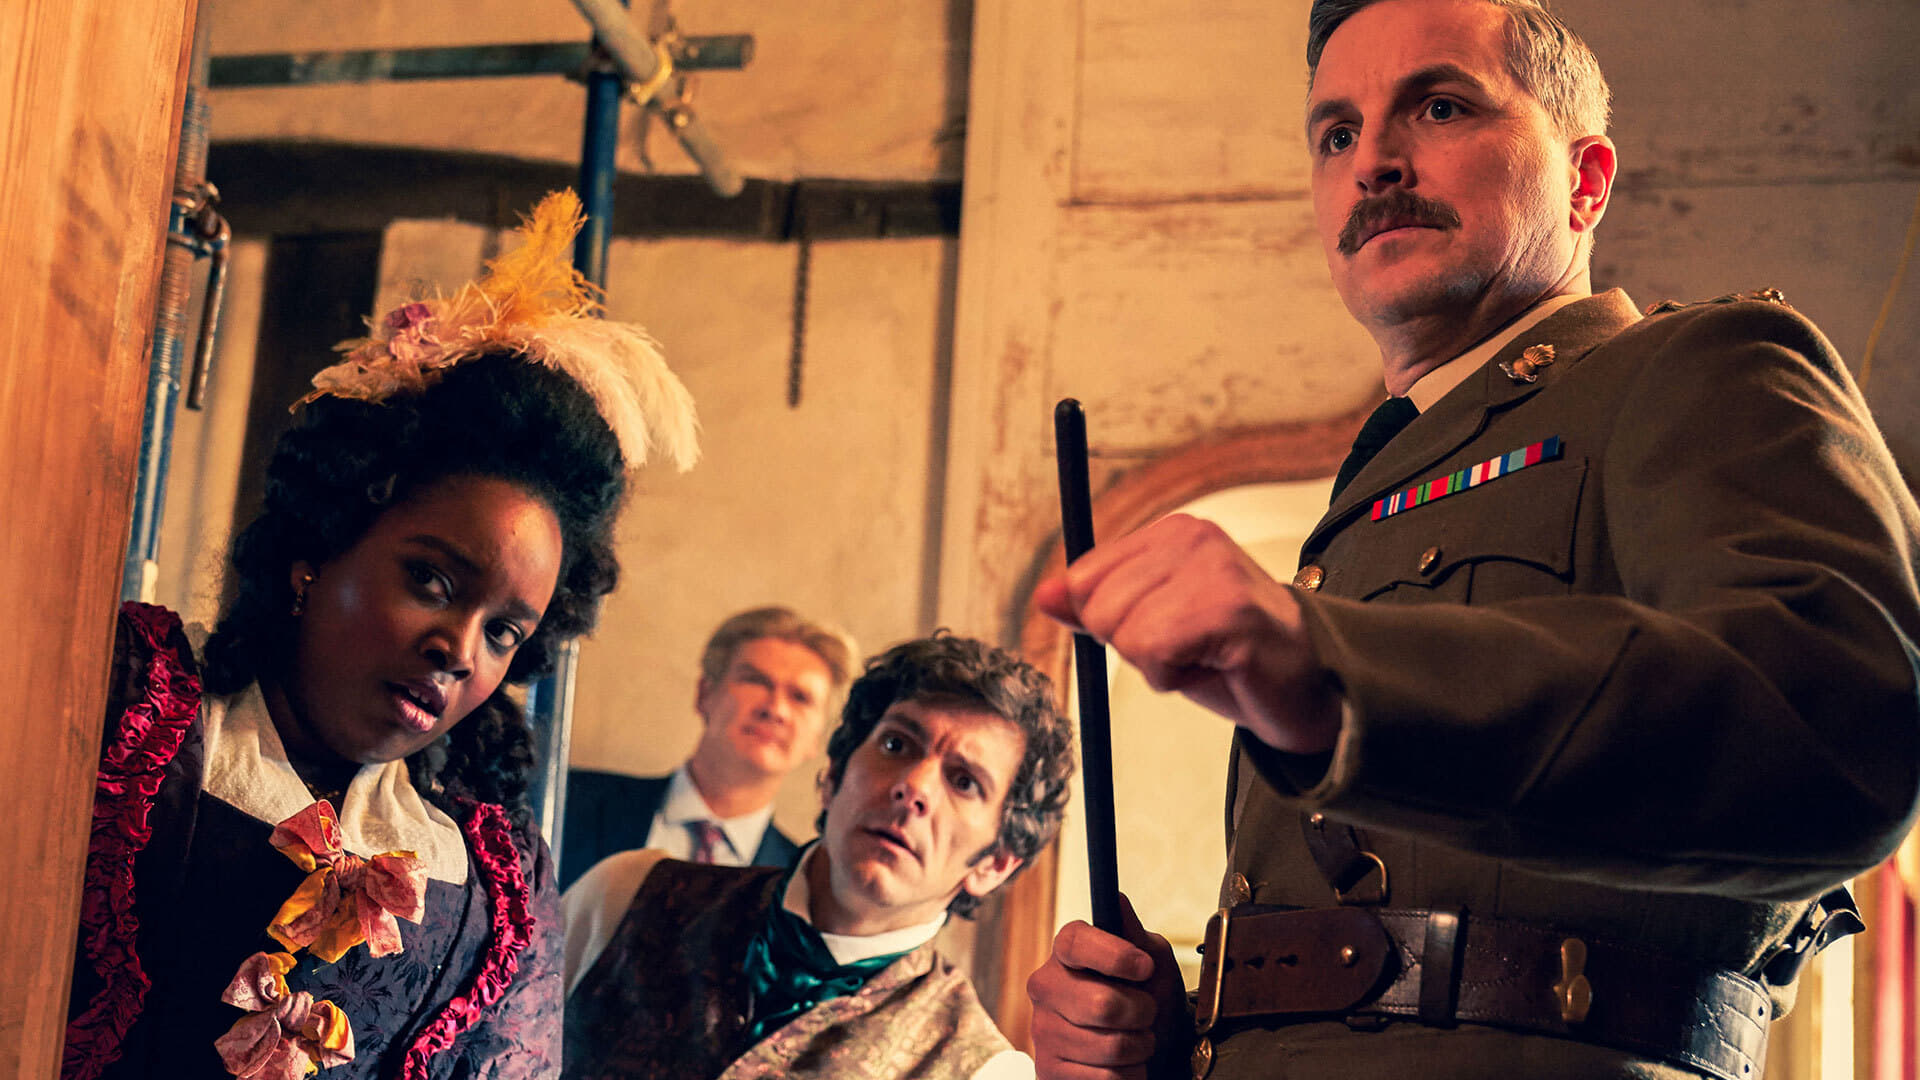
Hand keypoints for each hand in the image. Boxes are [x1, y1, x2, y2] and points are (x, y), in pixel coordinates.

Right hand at [1029, 894, 1188, 1079]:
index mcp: (1066, 952)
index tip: (1144, 968)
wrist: (1150, 1050)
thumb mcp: (1152, 960)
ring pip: (1108, 1046)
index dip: (1115, 956)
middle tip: (1146, 1013)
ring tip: (1137, 1040)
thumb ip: (1133, 933)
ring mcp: (1043, 1030)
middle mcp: (1045, 987)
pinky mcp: (1048, 1070)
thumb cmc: (1148, 998)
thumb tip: (1116, 897)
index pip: (1075, 942)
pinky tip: (1123, 1066)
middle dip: (1142, 1013)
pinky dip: (1127, 1076)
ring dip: (1138, 1047)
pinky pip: (1102, 1078)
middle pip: (1100, 1004)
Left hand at [1033, 513, 1339, 753]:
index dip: (1111, 623)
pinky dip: (1174, 677)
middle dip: (1133, 646)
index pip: (1083, 578)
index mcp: (1172, 533)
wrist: (1308, 687)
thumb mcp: (1153, 625)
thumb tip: (1044, 595)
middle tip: (1189, 648)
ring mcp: (1213, 569)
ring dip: (1156, 665)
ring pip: (1123, 632)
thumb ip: (1098, 607)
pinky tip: (1215, 666)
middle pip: (1096, 606)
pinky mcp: (1228, 608)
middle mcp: (1193, 538)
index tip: (1165, 630)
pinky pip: (1153, 652)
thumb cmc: (1230, 655)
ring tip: (1204, 656)